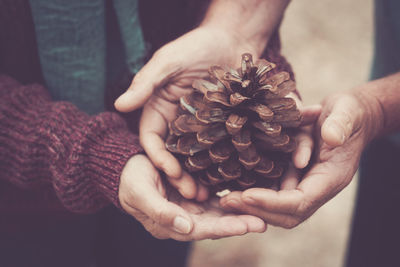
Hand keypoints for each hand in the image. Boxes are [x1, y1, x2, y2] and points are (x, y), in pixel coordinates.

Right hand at [115, 26, 260, 197]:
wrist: (231, 39)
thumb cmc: (195, 46)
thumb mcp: (167, 61)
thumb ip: (145, 83)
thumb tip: (119, 105)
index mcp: (157, 108)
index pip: (151, 139)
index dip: (158, 157)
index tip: (170, 171)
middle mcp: (175, 121)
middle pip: (172, 153)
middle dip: (178, 174)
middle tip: (191, 194)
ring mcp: (198, 125)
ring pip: (194, 155)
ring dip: (198, 175)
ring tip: (208, 194)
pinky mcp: (218, 125)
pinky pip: (216, 147)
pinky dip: (218, 163)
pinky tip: (227, 178)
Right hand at [119, 154, 265, 239]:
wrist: (127, 166)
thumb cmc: (130, 180)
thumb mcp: (140, 193)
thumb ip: (160, 212)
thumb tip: (185, 228)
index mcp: (169, 225)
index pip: (200, 230)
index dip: (222, 229)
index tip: (245, 227)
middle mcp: (182, 220)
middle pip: (213, 224)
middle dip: (237, 224)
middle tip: (262, 223)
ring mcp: (189, 208)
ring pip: (217, 213)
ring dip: (238, 213)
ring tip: (261, 213)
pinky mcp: (193, 195)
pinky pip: (214, 199)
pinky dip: (230, 200)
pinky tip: (246, 197)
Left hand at [220, 90, 382, 227]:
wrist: (349, 117)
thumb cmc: (348, 113)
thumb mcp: (347, 112)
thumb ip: (340, 124)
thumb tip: (331, 137)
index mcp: (331, 178)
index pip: (301, 202)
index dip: (273, 202)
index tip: (247, 196)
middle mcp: (317, 187)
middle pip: (288, 214)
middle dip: (258, 210)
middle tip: (227, 201)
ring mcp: (306, 184)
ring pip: (279, 207)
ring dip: (253, 206)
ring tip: (225, 198)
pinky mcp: (295, 176)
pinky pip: (274, 192)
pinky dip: (255, 194)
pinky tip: (232, 186)